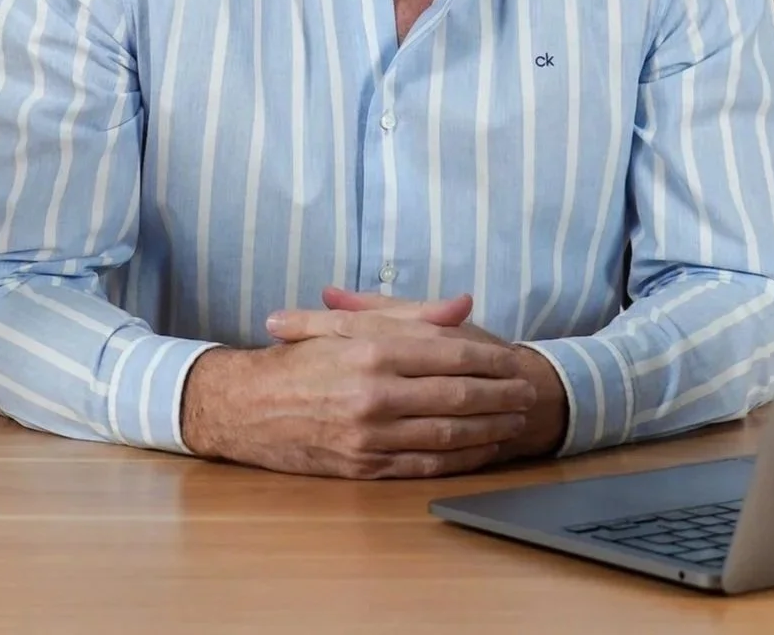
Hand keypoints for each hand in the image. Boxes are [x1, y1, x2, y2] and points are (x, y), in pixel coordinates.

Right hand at [267, 285, 568, 460]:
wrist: (246, 407)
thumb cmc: (298, 359)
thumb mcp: (346, 323)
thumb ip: (408, 314)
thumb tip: (461, 306)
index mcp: (370, 350)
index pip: (447, 354)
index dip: (488, 358)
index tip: (513, 359)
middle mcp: (373, 394)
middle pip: (456, 396)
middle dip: (499, 395)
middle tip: (527, 391)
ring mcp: (369, 436)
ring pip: (446, 434)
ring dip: (489, 428)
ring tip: (515, 420)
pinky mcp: (364, 467)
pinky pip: (425, 464)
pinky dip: (461, 458)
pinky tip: (482, 449)